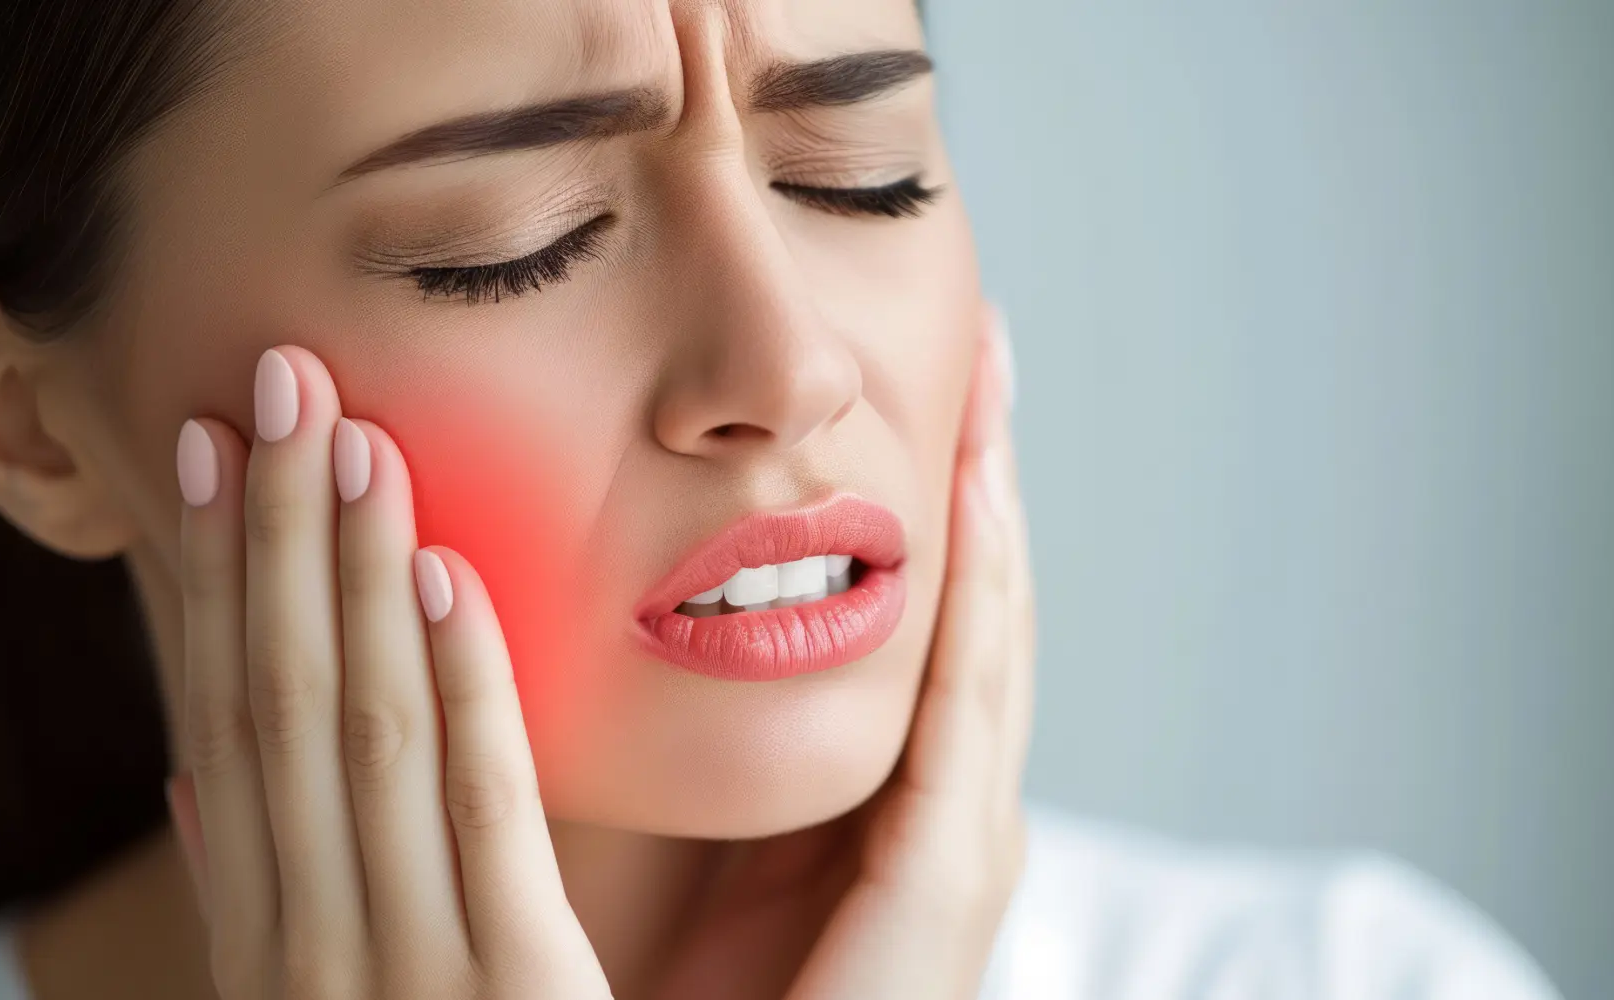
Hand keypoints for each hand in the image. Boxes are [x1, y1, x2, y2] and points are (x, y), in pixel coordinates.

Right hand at [168, 347, 611, 997]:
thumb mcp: (320, 997)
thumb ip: (266, 892)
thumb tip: (201, 776)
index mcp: (270, 944)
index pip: (229, 727)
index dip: (213, 581)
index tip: (208, 456)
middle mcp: (309, 951)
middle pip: (278, 702)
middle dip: (269, 535)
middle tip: (272, 382)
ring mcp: (400, 975)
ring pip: (359, 732)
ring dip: (343, 570)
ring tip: (345, 431)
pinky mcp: (513, 997)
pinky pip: (474, 811)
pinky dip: (453, 682)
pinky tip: (440, 569)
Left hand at [652, 303, 1034, 999]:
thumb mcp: (703, 845)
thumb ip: (702, 750)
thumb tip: (618, 620)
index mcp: (889, 798)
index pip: (922, 621)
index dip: (931, 503)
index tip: (926, 386)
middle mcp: (946, 807)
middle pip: (976, 605)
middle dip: (985, 475)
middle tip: (986, 342)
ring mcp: (963, 840)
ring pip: (989, 634)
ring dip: (994, 504)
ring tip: (993, 381)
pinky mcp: (950, 877)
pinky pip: (966, 710)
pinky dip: (975, 598)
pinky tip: (972, 499)